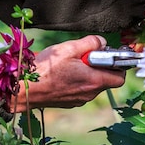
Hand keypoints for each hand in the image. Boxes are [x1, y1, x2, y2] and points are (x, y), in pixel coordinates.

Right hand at [8, 35, 123, 113]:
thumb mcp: (69, 48)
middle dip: (99, 67)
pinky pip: (80, 89)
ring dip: (87, 73)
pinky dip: (77, 81)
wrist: (25, 89)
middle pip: (105, 80)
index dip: (117, 65)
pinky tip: (62, 74)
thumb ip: (90, 43)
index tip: (107, 55)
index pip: (120, 77)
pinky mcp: (69, 102)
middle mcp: (90, 93)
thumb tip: (102, 42)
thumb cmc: (46, 69)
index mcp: (94, 80)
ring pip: (92, 84)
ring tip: (70, 64)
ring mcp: (79, 99)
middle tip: (84, 56)